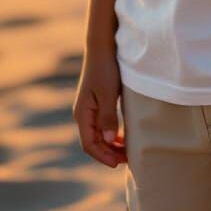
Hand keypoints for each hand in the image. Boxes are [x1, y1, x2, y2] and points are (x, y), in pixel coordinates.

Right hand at [72, 50, 126, 168]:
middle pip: (93, 142)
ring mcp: (89, 108)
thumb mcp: (108, 94)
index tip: (119, 163)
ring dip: (111, 145)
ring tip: (127, 151)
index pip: (89, 144)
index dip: (104, 156)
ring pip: (98, 135)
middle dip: (109, 153)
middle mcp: (83, 113)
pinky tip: (123, 136)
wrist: (102, 47)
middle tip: (128, 159)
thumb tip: (110, 140)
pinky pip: (102, 125)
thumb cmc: (105, 69)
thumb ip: (108, 117)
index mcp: (82, 113)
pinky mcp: (97, 102)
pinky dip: (111, 135)